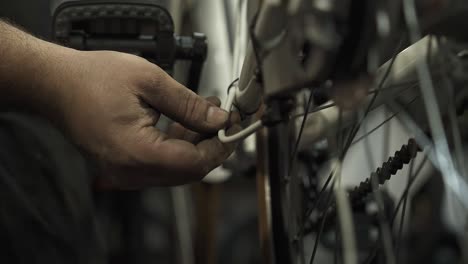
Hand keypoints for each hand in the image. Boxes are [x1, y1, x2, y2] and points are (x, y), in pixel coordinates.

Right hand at [47, 50, 238, 187]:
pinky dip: (177, 148)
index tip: (232, 128)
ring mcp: (124, 173)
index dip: (219, 147)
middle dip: (211, 145)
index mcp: (136, 152)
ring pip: (175, 170)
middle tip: (223, 119)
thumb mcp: (149, 81)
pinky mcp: (122, 167)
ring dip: (195, 145)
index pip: (194, 163)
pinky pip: (159, 166)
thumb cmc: (92, 79)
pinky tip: (184, 124)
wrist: (56, 84)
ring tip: (205, 113)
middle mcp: (129, 171)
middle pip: (187, 171)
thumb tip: (217, 120)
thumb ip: (189, 105)